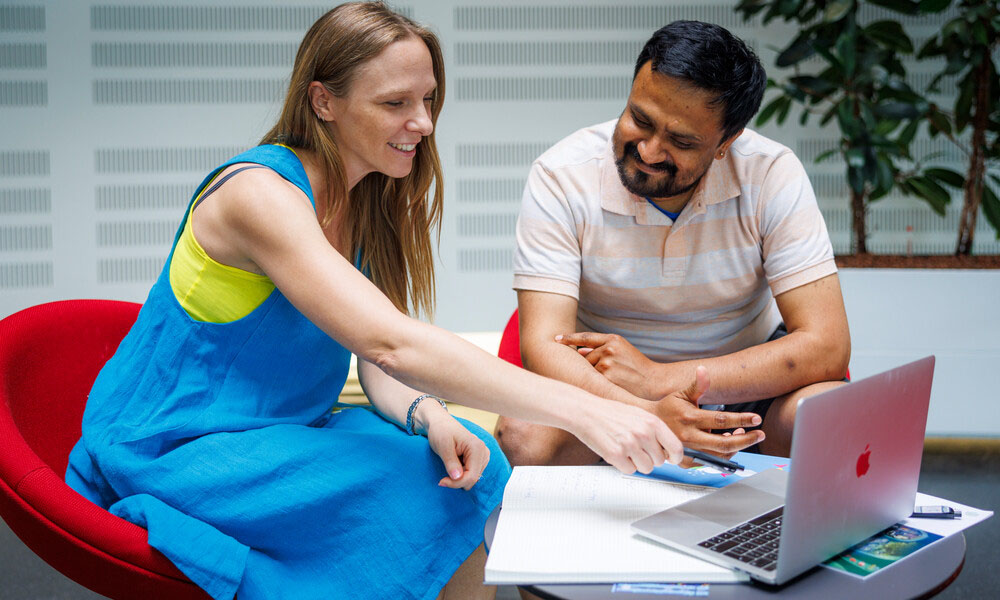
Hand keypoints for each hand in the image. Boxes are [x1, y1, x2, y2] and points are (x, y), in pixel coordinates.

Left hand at [426, 415, 490, 489]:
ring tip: (449, 467)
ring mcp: (483, 456)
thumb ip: (451, 462)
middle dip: (457, 481)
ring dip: (459, 478)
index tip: (441, 482)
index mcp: (477, 448)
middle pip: (473, 480)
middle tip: (443, 477)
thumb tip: (457, 478)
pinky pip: (472, 475)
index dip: (456, 483)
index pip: (471, 476)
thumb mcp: (443, 446)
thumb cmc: (441, 431)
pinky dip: (462, 475)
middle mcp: (484, 452)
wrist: (441, 423)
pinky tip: (455, 466)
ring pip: (473, 479)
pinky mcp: (479, 460)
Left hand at [556, 332, 656, 398]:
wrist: (654, 382)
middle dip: (589, 366)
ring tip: (613, 380)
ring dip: (593, 375)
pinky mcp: (605, 377)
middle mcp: (608, 348)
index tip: (556, 339)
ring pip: (588, 369)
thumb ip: (602, 349)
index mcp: (613, 339)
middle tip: (607, 374)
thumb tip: (579, 350)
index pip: (584, 337)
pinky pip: (592, 380)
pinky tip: (609, 385)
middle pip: (585, 357)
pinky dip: (595, 383)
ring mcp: (606, 362)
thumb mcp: (622, 351)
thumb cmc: (637, 368)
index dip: (568, 338)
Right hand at [567, 397, 683, 474]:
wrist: (585, 411)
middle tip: (637, 448)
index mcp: (652, 422)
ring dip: (637, 463)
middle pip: (660, 461)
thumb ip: (655, 431)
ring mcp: (629, 445)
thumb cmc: (610, 413)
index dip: (676, 458)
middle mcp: (643, 434)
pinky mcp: (615, 456)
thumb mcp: (639, 415)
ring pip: (646, 468)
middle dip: (650, 458)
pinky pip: (629, 470)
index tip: (672, 459)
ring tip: (626, 449)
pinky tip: (617, 452)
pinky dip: (624, 465)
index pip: (676, 448)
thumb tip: (668, 450)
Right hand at [650, 366, 764, 459]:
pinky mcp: (685, 461)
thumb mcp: (682, 394)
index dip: (741, 420)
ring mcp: (687, 451)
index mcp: (689, 418)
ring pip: (719, 454)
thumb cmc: (667, 408)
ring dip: (735, 446)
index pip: (721, 420)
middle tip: (759, 434)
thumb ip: (697, 385)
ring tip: (742, 435)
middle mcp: (688, 436)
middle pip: (724, 443)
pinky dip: (723, 454)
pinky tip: (727, 443)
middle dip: (746, 440)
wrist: (649, 426)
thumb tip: (703, 370)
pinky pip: (710, 461)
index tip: (756, 419)